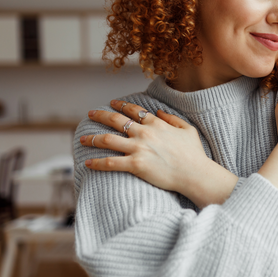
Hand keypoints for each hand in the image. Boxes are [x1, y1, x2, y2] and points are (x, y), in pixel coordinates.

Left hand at [80, 101, 215, 196]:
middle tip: (90, 114)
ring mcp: (138, 149)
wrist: (195, 173)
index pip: (133, 110)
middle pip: (116, 120)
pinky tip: (87, 163)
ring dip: (92, 139)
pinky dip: (97, 163)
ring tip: (82, 139)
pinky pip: (110, 163)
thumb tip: (158, 111)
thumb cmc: (194, 154)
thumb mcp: (188, 130)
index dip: (120, 105)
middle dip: (100, 115)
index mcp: (156, 123)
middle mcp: (144, 133)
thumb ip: (172, 118)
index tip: (112, 103)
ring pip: (108, 140)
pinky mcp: (135, 165)